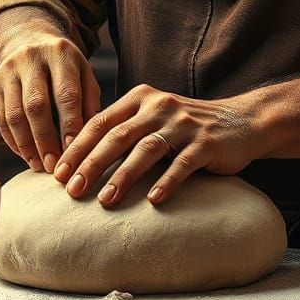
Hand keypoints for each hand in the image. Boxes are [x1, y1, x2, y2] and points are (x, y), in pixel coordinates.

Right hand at [0, 34, 100, 173]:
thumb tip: (87, 141)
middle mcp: (31, 57)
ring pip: (14, 114)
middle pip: (36, 105)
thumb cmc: (66, 68)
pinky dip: (13, 141)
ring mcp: (8, 70)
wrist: (30, 42)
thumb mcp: (84, 75)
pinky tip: (26, 155)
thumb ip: (89, 104)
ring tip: (39, 165)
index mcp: (61, 53)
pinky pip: (0, 119)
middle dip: (45, 140)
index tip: (73, 151)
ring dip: (27, 146)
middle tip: (53, 166)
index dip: (69, 124)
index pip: (66, 93)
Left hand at [51, 84, 263, 206]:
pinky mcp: (207, 143)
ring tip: (105, 201)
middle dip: (92, 163)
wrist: (241, 121)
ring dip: (123, 176)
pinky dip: (167, 182)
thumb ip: (124, 129)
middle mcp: (160, 106)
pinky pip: (183, 164)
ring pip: (147, 149)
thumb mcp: (153, 118)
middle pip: (118, 135)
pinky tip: (154, 201)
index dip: (78, 147)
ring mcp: (184, 124)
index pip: (101, 121)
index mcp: (141, 98)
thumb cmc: (187, 126)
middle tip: (71, 190)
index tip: (57, 173)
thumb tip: (78, 159)